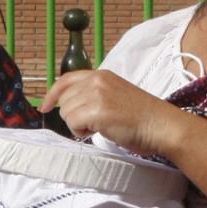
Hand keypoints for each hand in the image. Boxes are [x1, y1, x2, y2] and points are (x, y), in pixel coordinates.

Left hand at [40, 69, 179, 155]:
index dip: (52, 94)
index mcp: (102, 75)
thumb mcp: (116, 95)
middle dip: (72, 115)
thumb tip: (72, 106)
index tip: (45, 106)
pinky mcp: (97, 110)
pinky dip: (82, 132)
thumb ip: (94, 94)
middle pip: (63, 99)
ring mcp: (97, 94)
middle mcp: (97, 80)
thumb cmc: (143, 117)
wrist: (161, 125)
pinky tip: (99, 131)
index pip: (66, 79)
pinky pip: (73, 124)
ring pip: (66, 112)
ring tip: (100, 126)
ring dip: (78, 125)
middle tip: (93, 123)